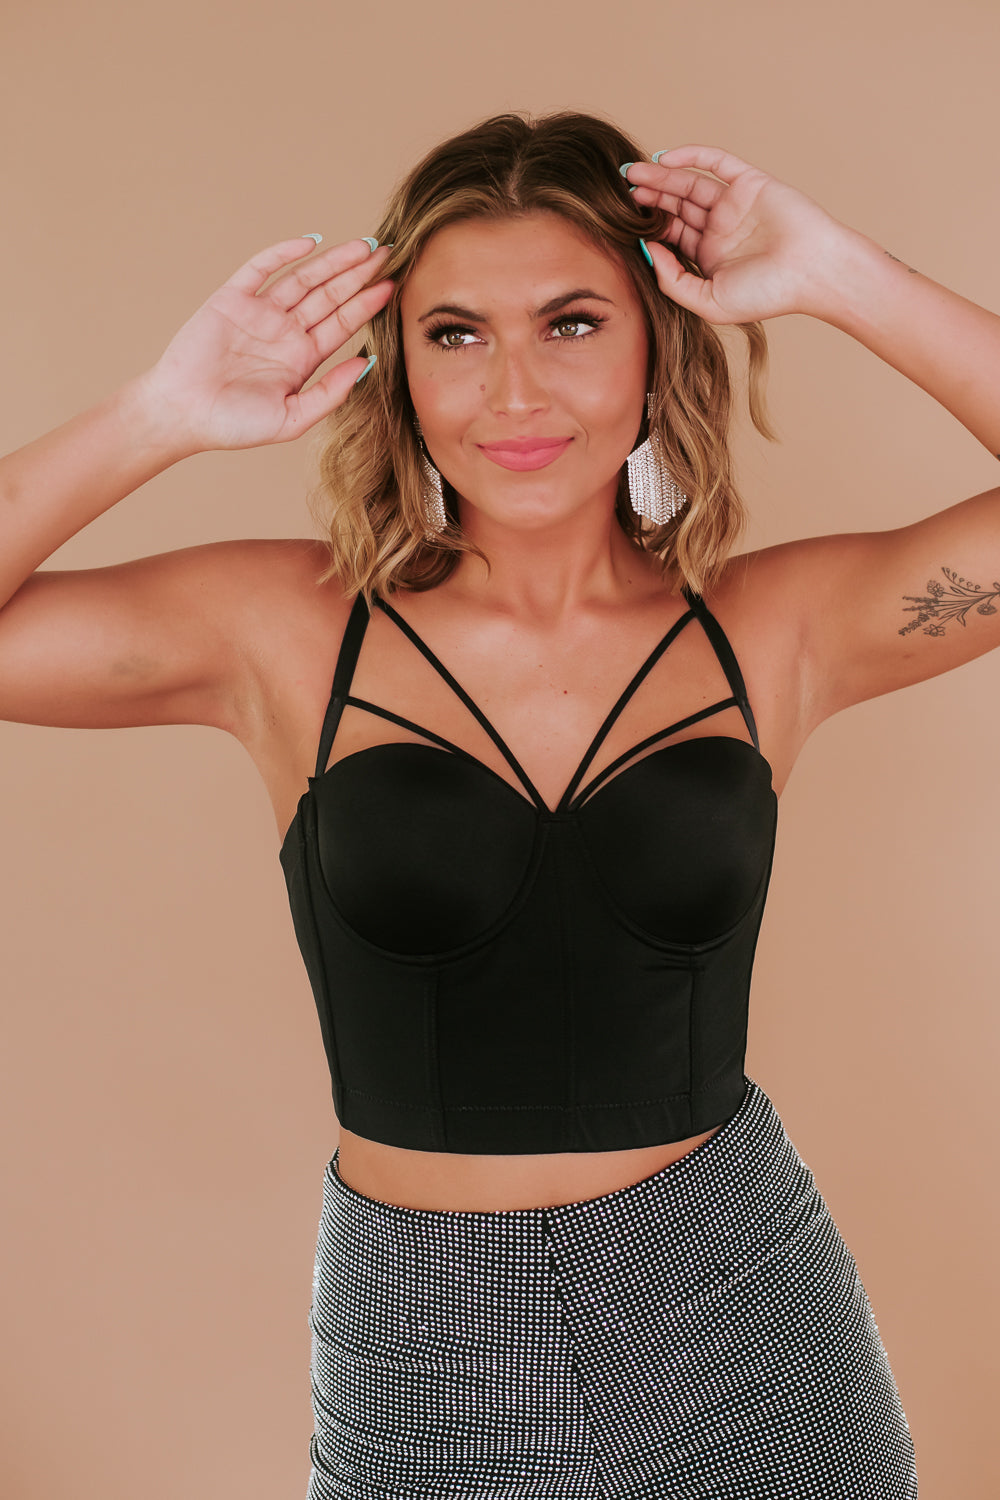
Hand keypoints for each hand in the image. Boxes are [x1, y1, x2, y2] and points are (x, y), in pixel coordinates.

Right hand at [137, 236, 394, 450]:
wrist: (183, 415)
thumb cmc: (234, 425)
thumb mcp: (292, 418)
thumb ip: (330, 392)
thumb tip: (367, 363)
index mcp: (303, 358)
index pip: (343, 323)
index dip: (367, 304)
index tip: (394, 286)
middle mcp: (285, 331)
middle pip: (330, 295)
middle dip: (358, 275)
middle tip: (389, 254)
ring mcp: (260, 313)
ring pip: (304, 278)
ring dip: (333, 262)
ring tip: (363, 246)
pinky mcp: (232, 299)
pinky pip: (261, 269)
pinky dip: (284, 253)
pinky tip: (310, 243)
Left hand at [625, 146, 855, 324]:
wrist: (812, 272)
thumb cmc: (767, 295)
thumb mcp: (708, 301)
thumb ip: (674, 281)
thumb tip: (646, 249)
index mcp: (710, 258)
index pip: (671, 236)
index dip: (647, 227)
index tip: (619, 223)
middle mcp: (720, 229)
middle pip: (675, 207)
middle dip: (648, 198)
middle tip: (618, 190)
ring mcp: (734, 204)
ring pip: (689, 184)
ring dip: (661, 178)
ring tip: (632, 175)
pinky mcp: (749, 182)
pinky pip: (715, 163)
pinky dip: (690, 156)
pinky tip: (662, 159)